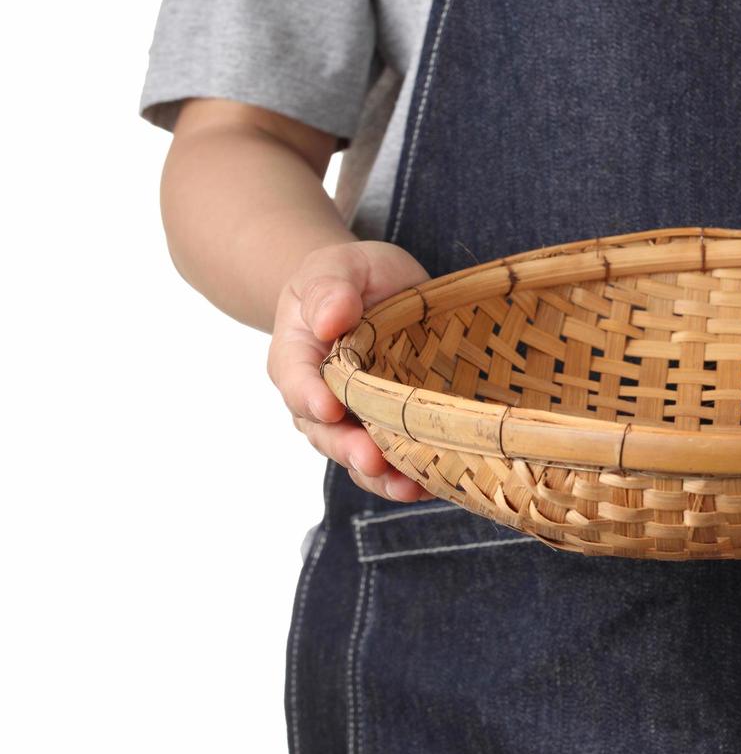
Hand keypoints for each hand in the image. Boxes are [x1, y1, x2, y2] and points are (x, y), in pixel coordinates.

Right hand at [267, 241, 433, 501]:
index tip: (331, 409)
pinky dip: (407, 476)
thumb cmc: (351, 277)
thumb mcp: (338, 266)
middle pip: (324, 431)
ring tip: (406, 487)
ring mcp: (352, 418)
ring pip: (356, 455)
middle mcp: (318, 397)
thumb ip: (330, 289)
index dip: (311, 397)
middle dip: (348, 449)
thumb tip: (331, 318)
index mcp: (297, 354)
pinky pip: (390, 460)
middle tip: (372, 460)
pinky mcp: (387, 427)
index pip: (297, 380)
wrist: (374, 291)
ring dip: (381, 476)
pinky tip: (431, 485)